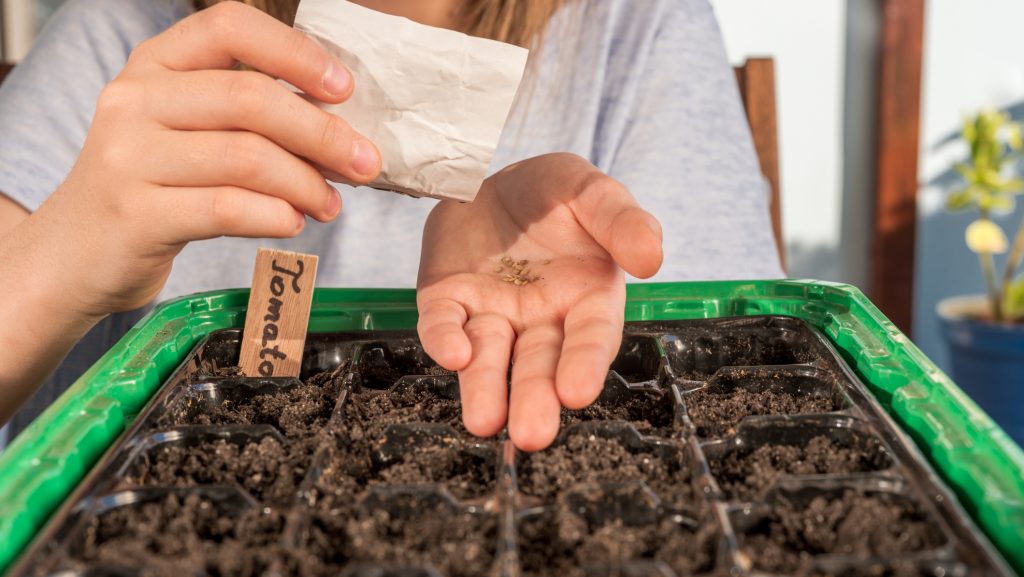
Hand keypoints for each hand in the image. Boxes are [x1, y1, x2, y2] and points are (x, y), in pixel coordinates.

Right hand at [31, 2, 380, 317]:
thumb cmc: (153, 186)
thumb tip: (342, 131)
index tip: (343, 90)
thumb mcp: (187, 130)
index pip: (230, 26)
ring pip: (247, 158)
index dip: (295, 53)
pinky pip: (226, 208)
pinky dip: (274, 215)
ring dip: (307, 183)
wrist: (76, 252)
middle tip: (365, 164)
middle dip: (323, 134)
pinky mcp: (136, 213)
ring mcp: (129, 156)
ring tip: (330, 204)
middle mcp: (135, 99)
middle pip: (251, 100)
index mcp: (156, 64)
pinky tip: (293, 221)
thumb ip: (247, 117)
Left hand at [417, 153, 662, 449]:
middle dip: (535, 398)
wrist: (492, 177)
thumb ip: (622, 220)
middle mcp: (540, 318)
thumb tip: (652, 258)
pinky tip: (452, 353)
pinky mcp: (447, 302)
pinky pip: (444, 325)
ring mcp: (492, 314)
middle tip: (531, 434)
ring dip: (485, 389)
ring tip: (484, 421)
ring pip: (489, 359)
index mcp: (587, 297)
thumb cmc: (554, 193)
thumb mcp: (592, 192)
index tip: (578, 393)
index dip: (584, 364)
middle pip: (539, 364)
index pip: (590, 337)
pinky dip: (445, 340)